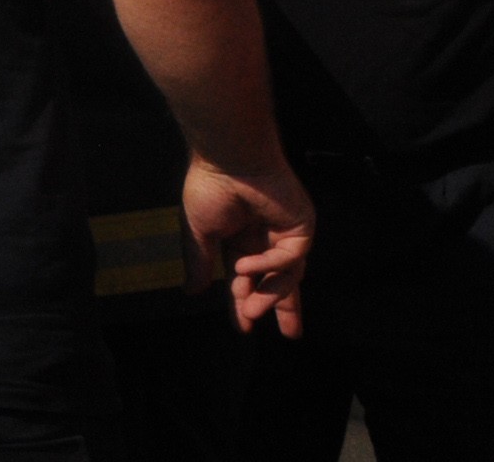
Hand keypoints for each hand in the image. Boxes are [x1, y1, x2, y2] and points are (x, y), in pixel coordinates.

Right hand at [181, 155, 314, 336]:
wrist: (229, 160)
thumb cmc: (209, 189)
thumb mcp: (198, 232)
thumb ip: (200, 263)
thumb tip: (192, 292)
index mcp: (239, 239)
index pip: (246, 278)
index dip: (245, 302)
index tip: (244, 328)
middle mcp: (265, 239)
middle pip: (279, 280)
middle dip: (283, 306)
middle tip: (289, 335)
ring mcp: (286, 233)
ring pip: (287, 274)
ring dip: (271, 294)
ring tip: (252, 309)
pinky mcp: (301, 228)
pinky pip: (289, 256)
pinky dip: (268, 265)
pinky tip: (245, 265)